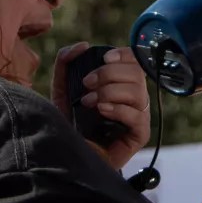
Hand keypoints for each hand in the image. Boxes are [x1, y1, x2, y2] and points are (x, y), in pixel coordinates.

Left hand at [53, 43, 152, 170]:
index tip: (104, 58)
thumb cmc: (68, 125)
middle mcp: (134, 98)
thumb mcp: (62, 91)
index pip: (135, 61)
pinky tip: (101, 111)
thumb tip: (83, 45)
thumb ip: (65, 64)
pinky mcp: (140, 135)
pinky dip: (118, 109)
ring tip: (89, 102)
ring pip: (138, 92)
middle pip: (137, 73)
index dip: (123, 55)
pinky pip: (137, 115)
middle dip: (109, 74)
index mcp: (121, 84)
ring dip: (109, 92)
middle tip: (87, 84)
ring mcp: (139, 117)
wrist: (68, 157)